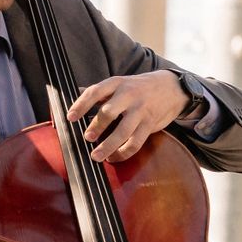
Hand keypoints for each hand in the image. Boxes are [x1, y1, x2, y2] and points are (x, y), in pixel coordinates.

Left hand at [66, 71, 189, 161]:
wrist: (171, 88)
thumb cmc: (139, 88)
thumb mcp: (120, 83)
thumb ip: (99, 91)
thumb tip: (74, 93)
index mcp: (117, 83)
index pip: (95, 92)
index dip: (81, 105)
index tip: (70, 118)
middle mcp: (129, 95)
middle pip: (109, 112)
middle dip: (96, 126)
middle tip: (87, 138)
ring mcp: (140, 110)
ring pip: (123, 131)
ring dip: (108, 145)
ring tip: (96, 156)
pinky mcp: (150, 124)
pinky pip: (135, 142)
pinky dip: (123, 153)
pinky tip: (113, 157)